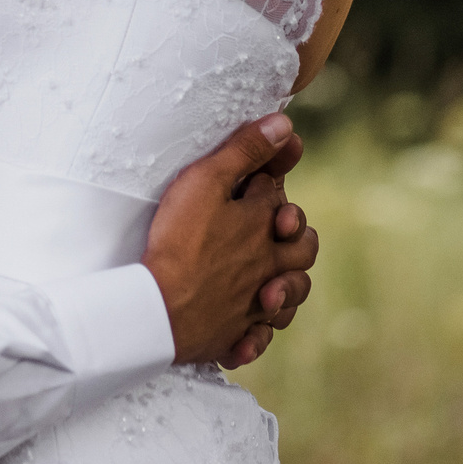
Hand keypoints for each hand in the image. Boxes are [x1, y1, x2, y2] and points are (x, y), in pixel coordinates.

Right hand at [141, 114, 318, 366]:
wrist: (160, 309)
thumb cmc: (180, 241)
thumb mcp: (207, 182)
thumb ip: (244, 152)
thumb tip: (286, 125)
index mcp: (263, 228)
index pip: (280, 200)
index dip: (271, 185)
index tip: (257, 179)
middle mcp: (268, 267)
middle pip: (302, 251)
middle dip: (296, 237)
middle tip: (274, 230)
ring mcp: (253, 304)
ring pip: (290, 298)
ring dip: (286, 286)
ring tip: (266, 279)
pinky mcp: (233, 336)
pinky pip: (256, 337)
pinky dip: (255, 332)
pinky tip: (244, 324)